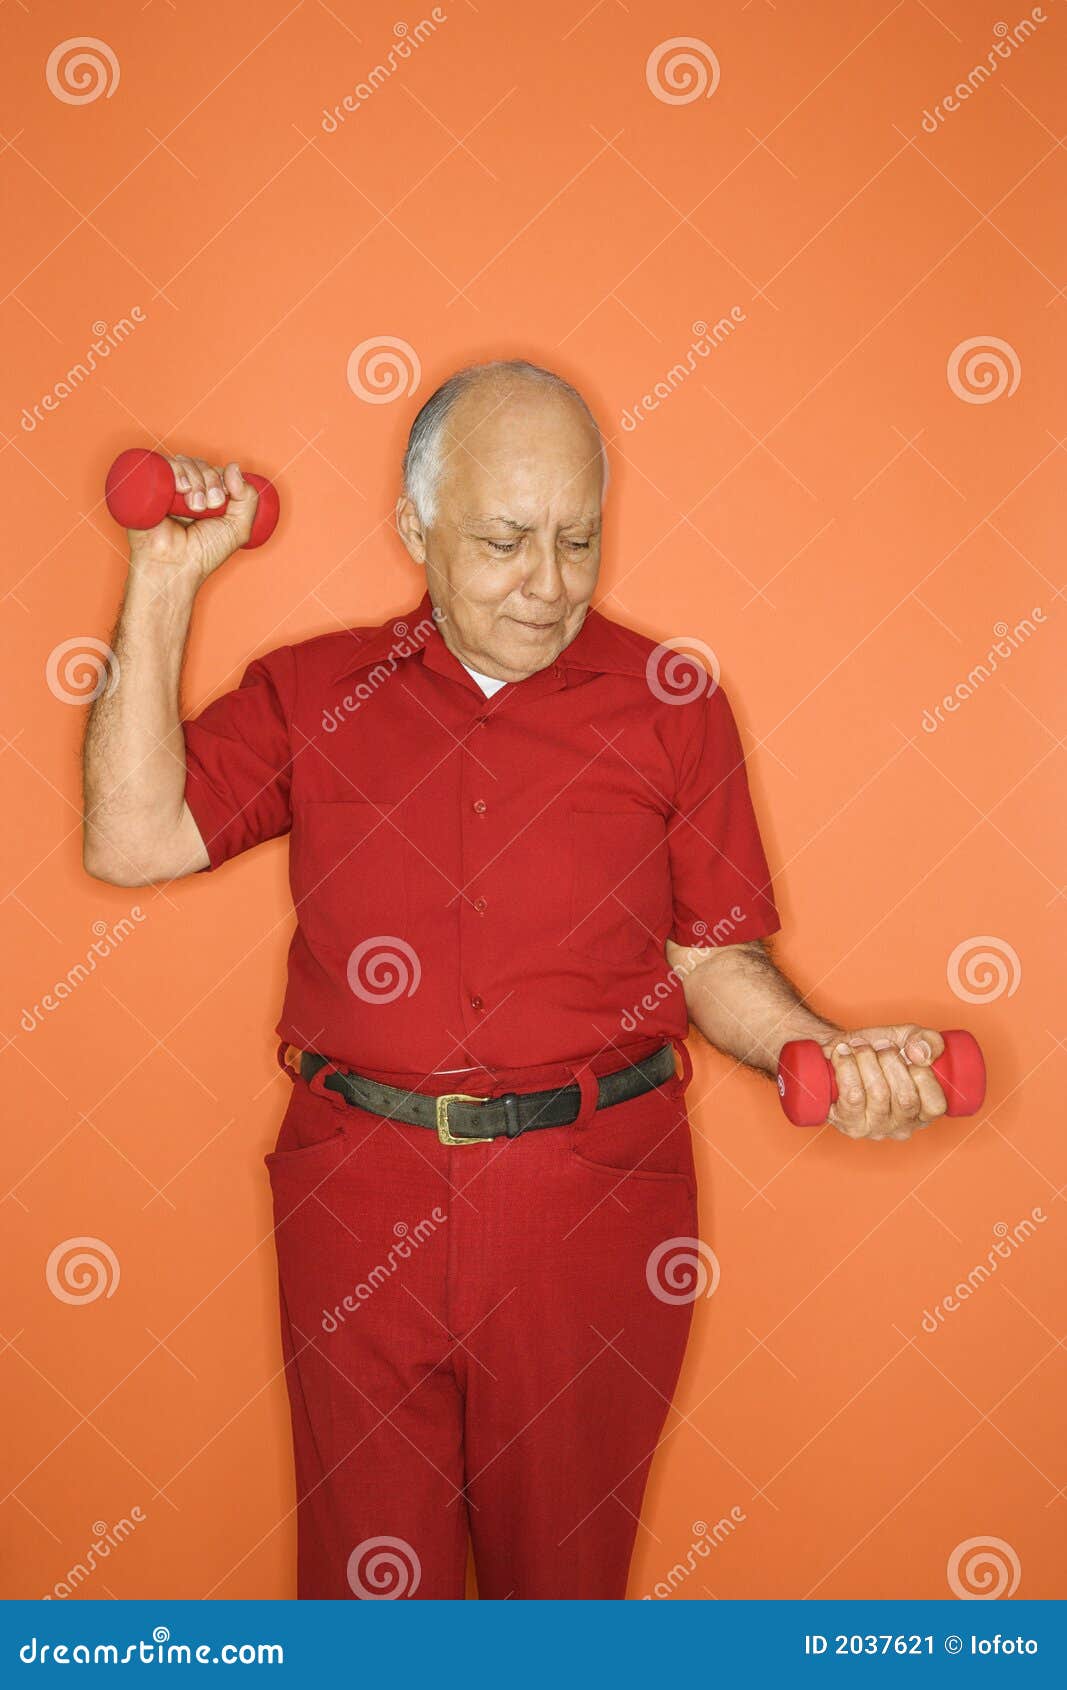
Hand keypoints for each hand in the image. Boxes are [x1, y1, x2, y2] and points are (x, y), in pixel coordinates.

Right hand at [127, 455, 259, 587]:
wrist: (173, 566)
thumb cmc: (202, 553)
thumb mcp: (238, 528)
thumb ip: (247, 498)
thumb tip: (234, 467)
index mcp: (206, 497)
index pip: (217, 471)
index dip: (223, 480)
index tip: (222, 502)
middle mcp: (186, 490)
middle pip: (202, 464)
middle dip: (211, 481)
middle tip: (209, 507)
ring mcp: (167, 487)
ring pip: (185, 462)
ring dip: (196, 479)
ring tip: (195, 507)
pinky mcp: (149, 486)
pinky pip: (163, 462)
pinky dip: (177, 470)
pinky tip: (181, 489)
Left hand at [819, 1025, 947, 1140]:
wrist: (841, 1049)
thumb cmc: (877, 1050)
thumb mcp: (910, 1038)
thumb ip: (928, 1041)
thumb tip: (921, 1056)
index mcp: (924, 1111)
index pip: (935, 1105)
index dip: (922, 1074)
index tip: (907, 1053)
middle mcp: (902, 1126)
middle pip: (905, 1098)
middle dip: (891, 1061)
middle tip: (881, 1046)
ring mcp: (874, 1128)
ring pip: (878, 1094)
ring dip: (867, 1059)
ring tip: (860, 1047)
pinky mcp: (848, 1122)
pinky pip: (852, 1095)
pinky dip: (847, 1066)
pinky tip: (843, 1054)